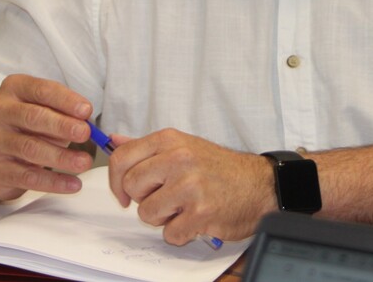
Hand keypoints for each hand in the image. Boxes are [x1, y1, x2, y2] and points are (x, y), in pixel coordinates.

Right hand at [0, 74, 94, 199]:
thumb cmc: (30, 123)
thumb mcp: (46, 109)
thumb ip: (65, 112)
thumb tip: (87, 123)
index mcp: (15, 89)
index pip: (42, 90)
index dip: (66, 100)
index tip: (86, 111)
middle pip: (33, 117)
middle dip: (62, 126)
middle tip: (85, 134)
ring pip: (30, 148)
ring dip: (61, 156)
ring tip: (84, 162)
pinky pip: (27, 177)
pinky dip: (53, 182)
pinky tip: (72, 184)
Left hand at [105, 128, 273, 243]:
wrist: (258, 184)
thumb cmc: (219, 167)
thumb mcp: (183, 145)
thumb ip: (146, 147)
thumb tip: (114, 141)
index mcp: (170, 140)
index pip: (121, 158)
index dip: (116, 181)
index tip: (125, 193)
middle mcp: (178, 159)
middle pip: (131, 187)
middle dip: (143, 199)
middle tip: (165, 197)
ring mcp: (190, 186)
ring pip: (147, 213)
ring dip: (163, 217)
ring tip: (183, 207)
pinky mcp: (200, 213)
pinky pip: (170, 233)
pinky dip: (180, 232)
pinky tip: (195, 218)